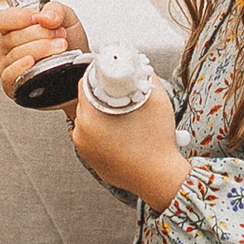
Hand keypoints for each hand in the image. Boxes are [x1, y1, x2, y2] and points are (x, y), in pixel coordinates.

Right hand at [0, 3, 86, 100]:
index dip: (17, 17)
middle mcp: (7, 46)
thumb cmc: (70, 44)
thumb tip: (44, 16)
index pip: (1, 19)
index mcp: (14, 26)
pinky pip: (9, 75)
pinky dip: (20, 68)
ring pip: (15, 55)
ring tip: (60, 47)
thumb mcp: (68, 19)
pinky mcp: (13, 84)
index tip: (37, 18)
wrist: (80, 69)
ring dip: (40, 49)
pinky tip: (32, 62)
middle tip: (60, 34)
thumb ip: (56, 10)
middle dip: (40, 34)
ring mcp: (8, 65)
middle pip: (12, 37)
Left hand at [69, 73, 186, 212]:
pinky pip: (93, 139)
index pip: (85, 84)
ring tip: (123, 116)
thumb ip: (146, 76)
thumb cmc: (158, 144)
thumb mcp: (156, 100)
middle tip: (121, 95)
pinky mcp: (92, 162)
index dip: (98, 75)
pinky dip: (104, 133)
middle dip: (102, 96)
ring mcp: (85, 150)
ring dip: (102, 115)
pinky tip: (121, 133)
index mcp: (91, 117)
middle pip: (86, 102)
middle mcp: (82, 134)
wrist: (161, 179)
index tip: (110, 75)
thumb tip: (138, 64)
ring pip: (89, 121)